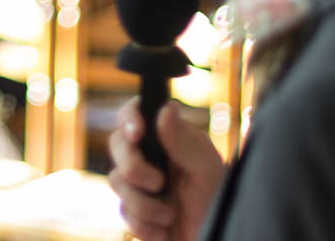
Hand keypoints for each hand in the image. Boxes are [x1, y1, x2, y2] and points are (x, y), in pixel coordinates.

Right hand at [108, 98, 225, 240]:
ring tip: (170, 215)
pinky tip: (164, 231)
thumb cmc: (217, 202)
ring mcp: (139, 182)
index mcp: (168, 137)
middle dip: (133, 168)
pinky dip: (144, 225)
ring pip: (117, 181)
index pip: (137, 112)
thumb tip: (166, 107)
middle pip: (116, 144)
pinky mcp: (134, 209)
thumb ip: (183, 140)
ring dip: (144, 204)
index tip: (137, 134)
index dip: (129, 117)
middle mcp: (150, 155)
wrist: (211, 239)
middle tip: (158, 183)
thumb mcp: (205, 169)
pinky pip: (123, 212)